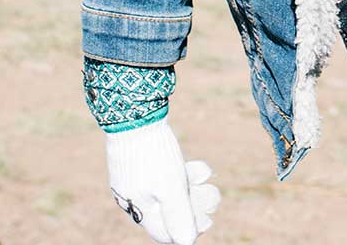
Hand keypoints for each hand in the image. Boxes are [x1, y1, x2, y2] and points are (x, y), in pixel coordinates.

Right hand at [104, 116, 220, 243]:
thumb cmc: (153, 153)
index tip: (207, 220)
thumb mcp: (170, 187)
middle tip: (213, 195)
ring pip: (167, 190)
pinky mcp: (137, 163)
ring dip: (190, 186)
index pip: (165, 233)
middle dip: (193, 204)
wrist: (134, 114)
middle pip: (168, 211)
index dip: (188, 229)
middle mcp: (133, 199)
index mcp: (139, 209)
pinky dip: (180, 173)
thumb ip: (178, 216)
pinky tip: (196, 168)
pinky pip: (162, 176)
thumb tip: (187, 243)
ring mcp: (134, 180)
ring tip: (206, 176)